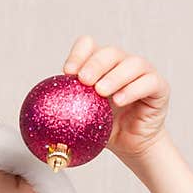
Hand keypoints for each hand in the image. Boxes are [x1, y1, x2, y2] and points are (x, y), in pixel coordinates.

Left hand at [62, 36, 170, 158]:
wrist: (131, 146)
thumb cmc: (104, 131)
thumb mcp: (80, 120)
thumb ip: (64, 114)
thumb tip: (34, 123)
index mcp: (101, 66)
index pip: (89, 46)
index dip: (79, 54)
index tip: (67, 72)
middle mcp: (122, 65)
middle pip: (110, 52)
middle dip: (95, 63)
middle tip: (84, 80)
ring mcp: (143, 74)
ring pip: (132, 63)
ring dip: (114, 76)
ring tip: (102, 92)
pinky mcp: (158, 87)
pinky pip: (149, 82)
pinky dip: (134, 89)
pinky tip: (119, 100)